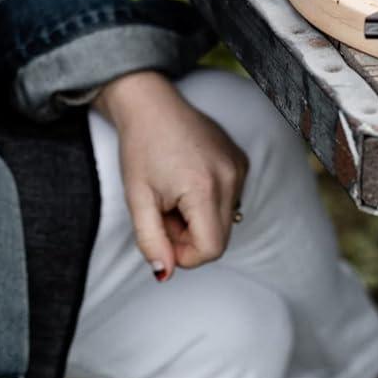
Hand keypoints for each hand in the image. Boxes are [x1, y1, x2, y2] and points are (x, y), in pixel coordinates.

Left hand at [94, 71, 248, 280]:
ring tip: (173, 194)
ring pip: (225, 220)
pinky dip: (208, 201)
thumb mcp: (137, 200)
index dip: (185, 254)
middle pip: (220, 237)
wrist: (151, 104)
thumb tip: (164, 273)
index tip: (162, 234)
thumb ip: (150, 241)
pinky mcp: (241, 161)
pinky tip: (187, 181)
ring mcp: (240, 167)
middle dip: (190, 236)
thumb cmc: (140, 148)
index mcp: (204, 188)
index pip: (211, 249)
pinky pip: (230, 199)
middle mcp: (231, 177)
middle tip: (163, 212)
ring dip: (198, 219)